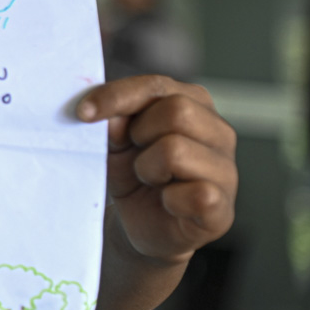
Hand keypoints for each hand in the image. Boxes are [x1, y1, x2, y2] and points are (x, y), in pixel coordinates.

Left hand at [78, 75, 236, 263]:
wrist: (141, 223)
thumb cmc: (133, 174)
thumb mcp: (115, 141)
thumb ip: (115, 122)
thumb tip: (114, 118)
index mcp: (194, 104)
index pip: (156, 86)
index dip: (116, 96)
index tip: (83, 112)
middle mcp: (219, 132)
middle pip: (177, 110)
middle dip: (139, 133)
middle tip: (133, 153)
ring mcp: (226, 170)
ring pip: (177, 149)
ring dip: (147, 168)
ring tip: (149, 179)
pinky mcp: (223, 208)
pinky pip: (195, 193)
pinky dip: (168, 200)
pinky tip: (167, 203)